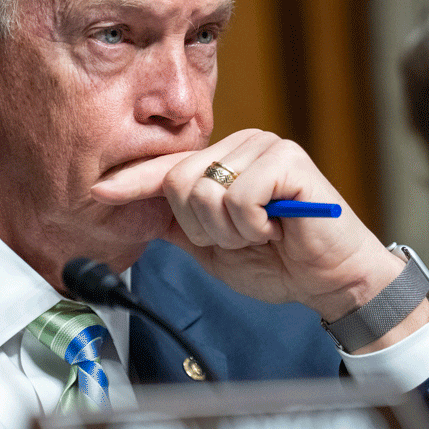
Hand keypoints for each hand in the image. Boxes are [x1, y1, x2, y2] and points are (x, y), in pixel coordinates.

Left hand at [91, 129, 418, 331]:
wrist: (330, 283)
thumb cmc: (279, 262)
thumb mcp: (214, 245)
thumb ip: (179, 225)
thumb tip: (132, 213)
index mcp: (223, 161)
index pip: (167, 168)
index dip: (133, 182)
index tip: (98, 190)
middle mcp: (242, 145)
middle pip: (178, 182)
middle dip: (202, 227)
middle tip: (242, 238)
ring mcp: (266, 148)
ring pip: (205, 191)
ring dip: (229, 231)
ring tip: (262, 234)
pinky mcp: (289, 161)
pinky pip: (239, 198)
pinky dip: (252, 226)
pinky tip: (277, 230)